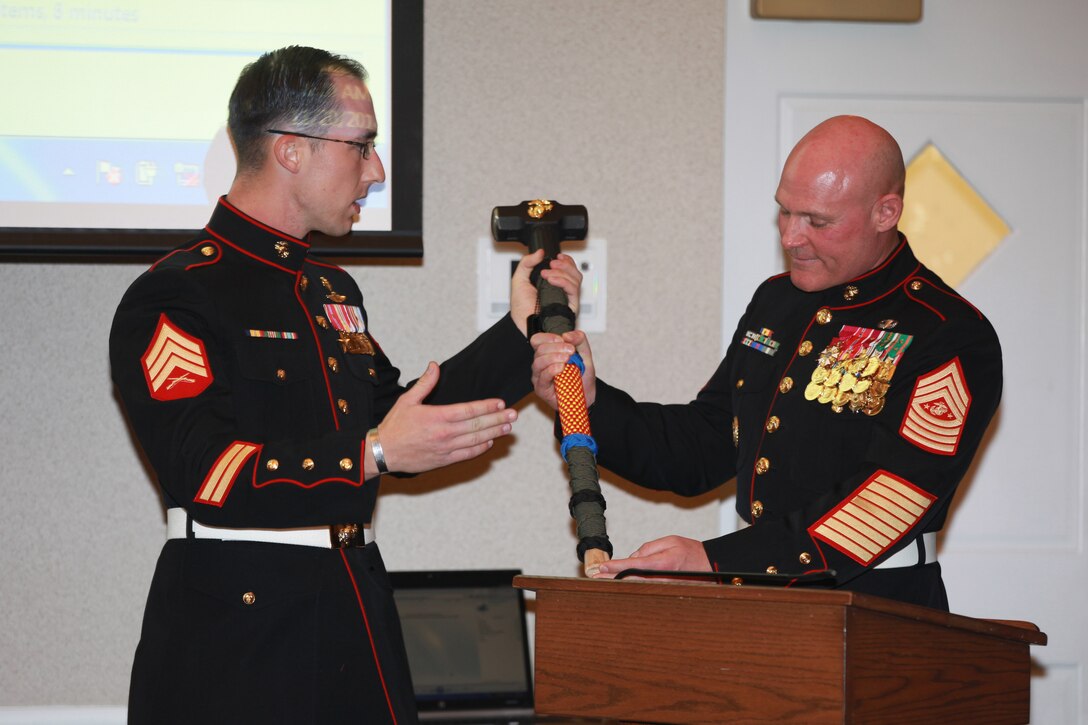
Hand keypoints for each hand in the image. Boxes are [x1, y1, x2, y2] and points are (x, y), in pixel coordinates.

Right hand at [376, 362, 516, 473]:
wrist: (383, 452)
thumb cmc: (394, 426)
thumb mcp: (407, 400)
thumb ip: (425, 383)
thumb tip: (434, 366)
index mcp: (438, 416)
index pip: (469, 410)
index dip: (487, 406)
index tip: (500, 402)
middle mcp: (445, 433)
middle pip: (478, 425)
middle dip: (498, 419)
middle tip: (513, 414)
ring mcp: (446, 448)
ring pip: (476, 440)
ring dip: (494, 433)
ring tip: (507, 427)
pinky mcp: (444, 460)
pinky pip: (467, 455)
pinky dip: (480, 449)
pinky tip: (489, 442)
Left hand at [510, 250, 582, 336]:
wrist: (521, 322)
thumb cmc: (521, 307)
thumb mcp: (519, 279)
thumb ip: (527, 263)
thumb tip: (540, 252)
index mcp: (554, 284)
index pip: (568, 269)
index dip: (567, 261)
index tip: (558, 256)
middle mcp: (563, 291)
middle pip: (575, 273)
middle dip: (565, 265)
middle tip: (552, 264)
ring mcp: (567, 299)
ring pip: (576, 279)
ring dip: (562, 272)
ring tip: (547, 274)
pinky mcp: (570, 307)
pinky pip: (574, 291)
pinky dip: (564, 282)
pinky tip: (552, 280)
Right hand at [530, 329, 596, 409]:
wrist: (587, 395)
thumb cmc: (581, 376)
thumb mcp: (585, 354)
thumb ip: (579, 340)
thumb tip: (567, 335)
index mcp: (548, 353)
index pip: (537, 340)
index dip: (548, 337)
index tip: (563, 339)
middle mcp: (541, 364)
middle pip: (539, 349)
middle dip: (556, 347)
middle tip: (571, 350)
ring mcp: (539, 376)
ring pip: (538, 362)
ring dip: (554, 357)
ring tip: (567, 359)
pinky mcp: (541, 389)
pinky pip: (543, 377)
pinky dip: (552, 370)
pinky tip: (561, 368)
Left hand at [591, 535, 710, 578]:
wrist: (710, 565)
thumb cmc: (691, 551)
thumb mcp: (670, 541)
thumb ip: (649, 548)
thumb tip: (633, 557)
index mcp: (662, 563)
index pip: (634, 565)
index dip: (616, 566)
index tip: (602, 567)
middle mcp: (661, 578)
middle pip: (631, 580)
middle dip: (612, 579)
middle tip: (595, 578)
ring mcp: (662, 586)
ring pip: (636, 586)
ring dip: (619, 583)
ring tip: (602, 580)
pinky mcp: (663, 590)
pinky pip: (644, 587)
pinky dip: (631, 585)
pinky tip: (620, 582)